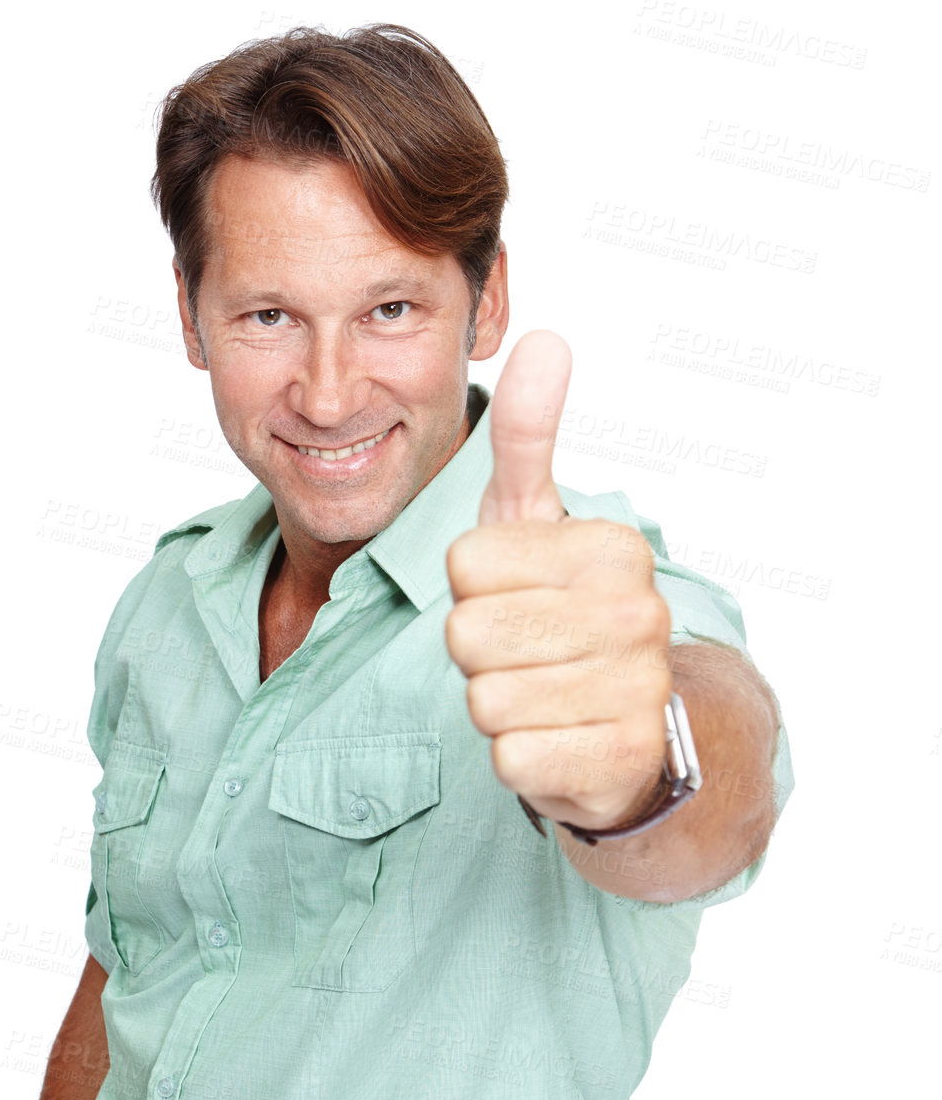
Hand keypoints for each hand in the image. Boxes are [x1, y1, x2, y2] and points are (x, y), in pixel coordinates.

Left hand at [444, 331, 671, 831]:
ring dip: (495, 707)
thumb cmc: (562, 616)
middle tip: (522, 656)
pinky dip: (517, 759)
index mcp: (613, 548)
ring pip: (484, 700)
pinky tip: (554, 742)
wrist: (627, 735)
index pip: (463, 565)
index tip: (515, 598)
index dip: (468, 590)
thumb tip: (547, 338)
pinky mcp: (620, 762)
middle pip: (466, 634)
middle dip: (476, 654)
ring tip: (539, 697)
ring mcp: (636, 690)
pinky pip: (512, 758)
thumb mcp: (537, 522)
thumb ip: (531, 437)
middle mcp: (637, 613)